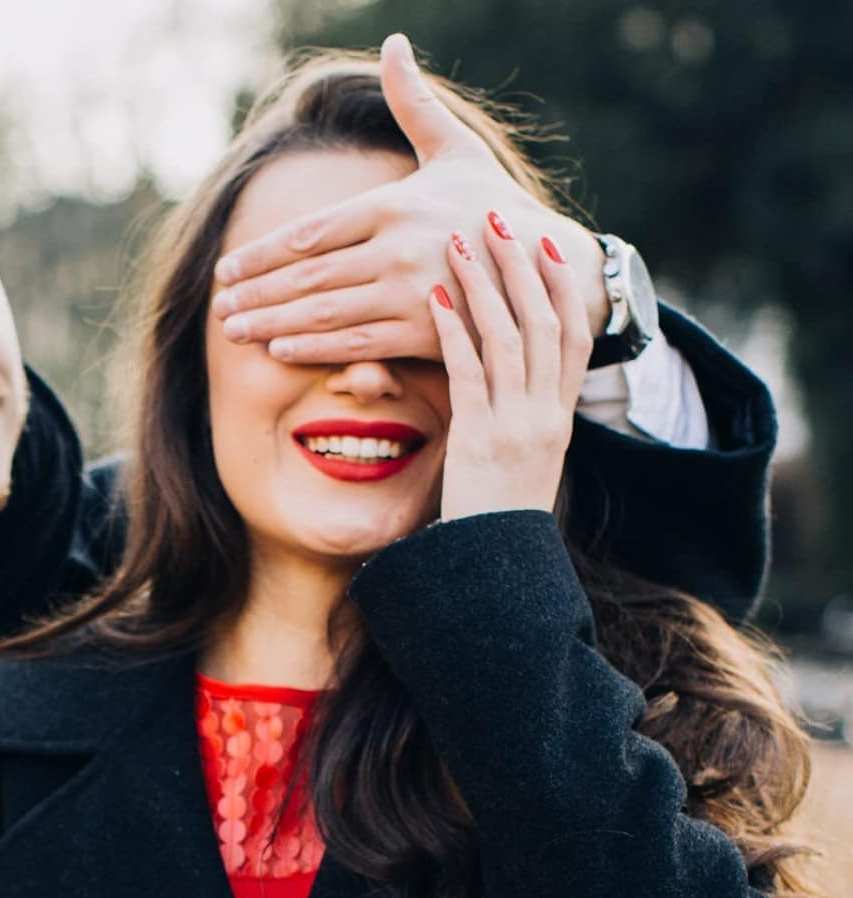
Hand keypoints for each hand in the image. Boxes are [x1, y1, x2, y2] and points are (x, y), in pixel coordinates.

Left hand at [210, 33, 609, 365]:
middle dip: (257, 292)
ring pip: (324, 311)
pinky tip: (279, 350)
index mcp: (394, 203)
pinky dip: (315, 348)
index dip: (263, 253)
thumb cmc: (493, 205)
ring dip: (272, 322)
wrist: (546, 265)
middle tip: (218, 306)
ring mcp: (409, 291)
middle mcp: (396, 248)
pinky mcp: (424, 331)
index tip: (227, 269)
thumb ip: (414, 105)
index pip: (310, 232)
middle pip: (307, 274)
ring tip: (233, 330)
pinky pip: (357, 343)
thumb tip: (394, 45)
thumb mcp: (455, 149)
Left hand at [429, 209, 590, 521]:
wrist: (496, 565)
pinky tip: (438, 299)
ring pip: (510, 338)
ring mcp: (516, 424)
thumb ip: (518, 416)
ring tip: (463, 240)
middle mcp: (545, 413)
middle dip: (523, 266)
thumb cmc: (499, 516)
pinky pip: (470, 374)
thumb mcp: (521, 460)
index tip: (547, 241)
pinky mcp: (480, 439)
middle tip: (502, 216)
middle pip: (545, 321)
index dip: (563, 284)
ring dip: (486, 284)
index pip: (573, 335)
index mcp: (560, 415)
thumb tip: (501, 379)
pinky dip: (455, 333)